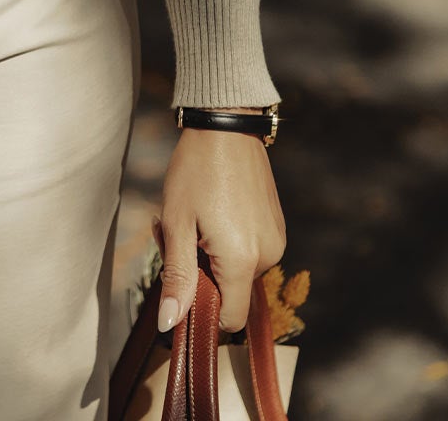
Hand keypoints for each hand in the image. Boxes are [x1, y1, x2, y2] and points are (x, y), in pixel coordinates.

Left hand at [154, 114, 285, 334]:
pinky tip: (211, 209)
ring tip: (192, 215)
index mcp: (242, 260)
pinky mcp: (277, 225)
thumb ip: (176, 277)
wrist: (226, 124)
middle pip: (229, 290)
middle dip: (198, 271)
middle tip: (174, 232)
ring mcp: (276, 239)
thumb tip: (170, 323)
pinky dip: (227, 240)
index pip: (229, 319)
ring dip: (210, 253)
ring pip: (237, 269)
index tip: (180, 277)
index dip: (201, 308)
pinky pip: (250, 249)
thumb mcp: (177, 222)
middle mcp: (268, 256)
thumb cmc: (196, 169)